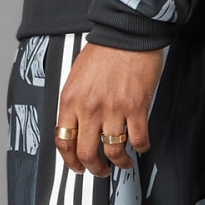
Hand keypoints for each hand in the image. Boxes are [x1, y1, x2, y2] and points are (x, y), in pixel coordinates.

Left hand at [56, 41, 165, 177]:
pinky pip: (138, 139)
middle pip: (86, 152)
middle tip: (100, 171)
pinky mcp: (136, 107)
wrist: (127, 34)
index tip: (77, 166)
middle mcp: (89, 108)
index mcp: (71, 100)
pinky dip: (140, 147)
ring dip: (118, 162)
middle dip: (93, 168)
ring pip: (113, 150)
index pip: (63, 141)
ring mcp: (113, 109)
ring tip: (122, 162)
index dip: (69, 160)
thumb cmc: (104, 51)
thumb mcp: (76, 76)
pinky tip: (140, 145)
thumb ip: (75, 103)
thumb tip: (77, 126)